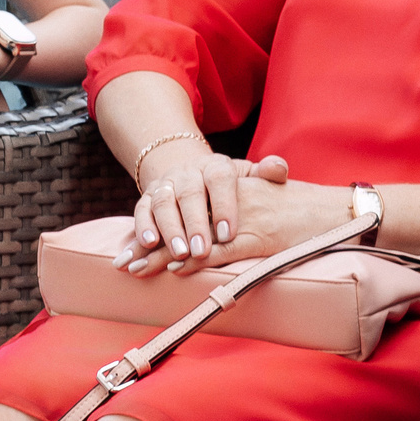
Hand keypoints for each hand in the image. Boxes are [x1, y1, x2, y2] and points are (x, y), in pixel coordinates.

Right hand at [120, 147, 261, 276]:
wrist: (193, 174)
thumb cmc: (230, 187)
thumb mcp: (249, 177)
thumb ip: (268, 173)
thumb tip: (278, 169)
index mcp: (217, 166)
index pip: (220, 180)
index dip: (224, 205)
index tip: (229, 234)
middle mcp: (188, 172)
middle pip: (189, 194)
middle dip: (195, 223)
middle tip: (201, 250)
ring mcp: (166, 184)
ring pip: (163, 202)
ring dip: (169, 229)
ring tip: (179, 253)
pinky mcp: (147, 197)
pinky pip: (141, 210)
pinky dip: (143, 226)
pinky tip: (148, 245)